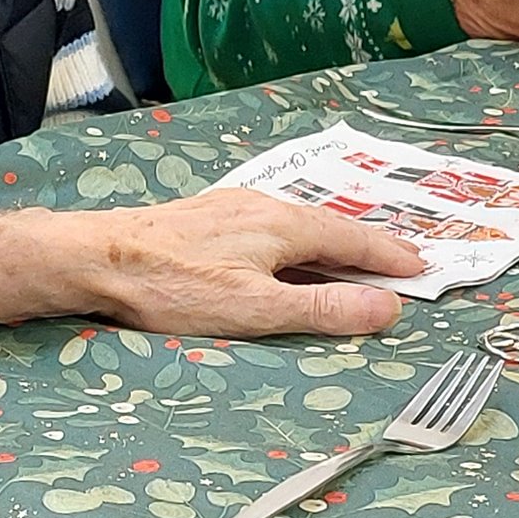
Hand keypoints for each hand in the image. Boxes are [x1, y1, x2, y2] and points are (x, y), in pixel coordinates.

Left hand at [68, 186, 418, 338]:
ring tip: (351, 260)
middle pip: (329, 228)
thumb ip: (323, 310)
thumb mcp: (256, 309)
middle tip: (400, 262)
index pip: (353, 242)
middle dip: (367, 248)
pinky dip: (296, 243)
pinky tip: (284, 255)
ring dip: (331, 245)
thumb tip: (386, 307)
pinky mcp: (204, 219)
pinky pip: (269, 227)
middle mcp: (261, 206)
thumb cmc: (170, 285)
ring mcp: (230, 208)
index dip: (390, 258)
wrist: (96, 257)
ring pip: (297, 225)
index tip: (422, 267)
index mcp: (283, 225)